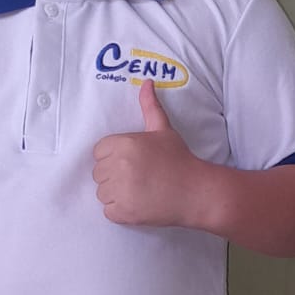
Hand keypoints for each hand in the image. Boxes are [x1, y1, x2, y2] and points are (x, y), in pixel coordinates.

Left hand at [92, 80, 204, 227]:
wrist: (196, 192)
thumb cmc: (179, 159)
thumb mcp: (163, 130)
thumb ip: (150, 106)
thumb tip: (147, 82)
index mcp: (123, 144)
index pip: (98, 152)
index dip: (114, 158)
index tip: (133, 163)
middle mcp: (118, 166)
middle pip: (98, 173)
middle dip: (115, 177)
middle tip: (140, 178)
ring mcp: (120, 191)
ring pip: (102, 193)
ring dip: (117, 195)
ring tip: (140, 191)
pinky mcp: (124, 212)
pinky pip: (109, 211)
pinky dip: (121, 211)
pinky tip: (139, 204)